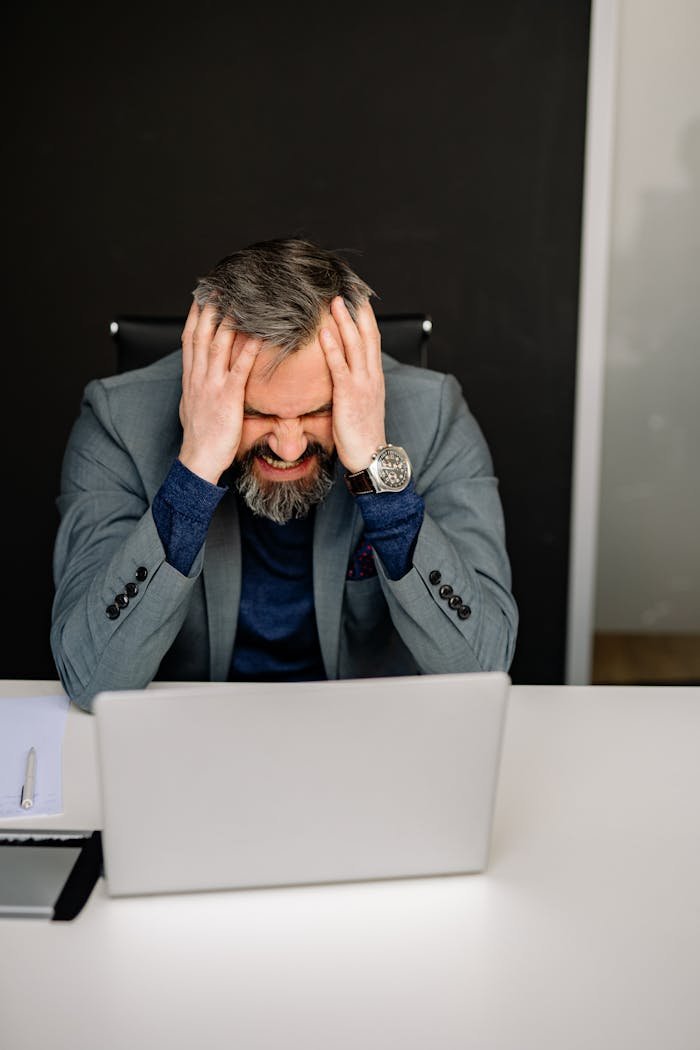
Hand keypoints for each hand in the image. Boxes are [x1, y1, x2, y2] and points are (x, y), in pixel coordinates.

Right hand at [178, 301, 261, 483]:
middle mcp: (199, 377)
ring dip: (228, 321)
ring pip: (218, 345)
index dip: (195, 315)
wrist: (199, 459)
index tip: (201, 297)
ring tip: (238, 301)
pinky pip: (239, 369)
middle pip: (202, 334)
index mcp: (190, 378)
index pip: (189, 339)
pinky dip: (248, 351)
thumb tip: (200, 375)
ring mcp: (212, 385)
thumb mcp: (192, 405)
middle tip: (219, 287)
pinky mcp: (228, 397)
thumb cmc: (200, 436)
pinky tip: (257, 336)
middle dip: (210, 309)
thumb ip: (197, 386)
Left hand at [318, 297, 385, 472]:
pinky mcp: (349, 395)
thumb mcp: (361, 404)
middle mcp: (372, 376)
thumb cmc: (362, 433)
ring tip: (335, 301)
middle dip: (358, 311)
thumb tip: (341, 374)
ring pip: (355, 345)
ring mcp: (362, 384)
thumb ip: (354, 385)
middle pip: (367, 335)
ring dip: (345, 320)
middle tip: (347, 289)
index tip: (358, 299)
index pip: (373, 339)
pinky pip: (339, 366)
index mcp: (375, 377)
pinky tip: (324, 331)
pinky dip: (332, 347)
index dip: (366, 317)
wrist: (370, 456)